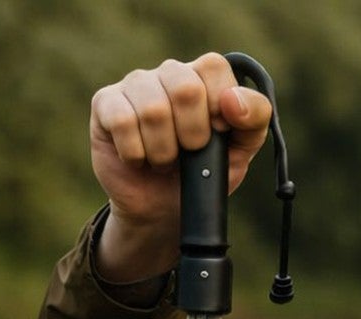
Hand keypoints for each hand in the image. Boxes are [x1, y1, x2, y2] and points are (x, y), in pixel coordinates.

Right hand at [88, 53, 272, 279]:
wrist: (164, 209)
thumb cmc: (204, 173)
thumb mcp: (242, 150)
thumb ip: (255, 119)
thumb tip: (232, 99)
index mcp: (203, 77)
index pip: (213, 66)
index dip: (219, 105)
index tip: (218, 133)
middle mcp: (168, 73)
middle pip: (185, 87)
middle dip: (194, 134)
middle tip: (190, 151)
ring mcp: (135, 85)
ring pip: (153, 109)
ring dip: (164, 150)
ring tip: (164, 160)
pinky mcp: (105, 103)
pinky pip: (122, 121)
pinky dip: (136, 152)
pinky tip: (139, 158)